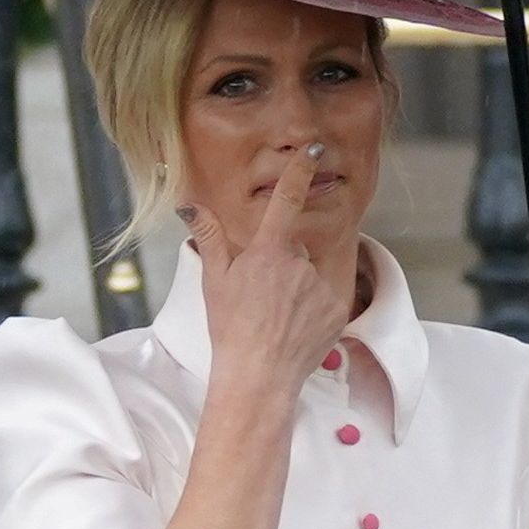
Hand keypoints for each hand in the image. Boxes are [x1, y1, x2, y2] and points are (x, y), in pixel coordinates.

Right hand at [180, 145, 349, 406]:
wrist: (257, 378)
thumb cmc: (230, 331)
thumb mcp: (214, 282)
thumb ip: (209, 238)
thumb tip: (190, 205)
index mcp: (269, 252)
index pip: (288, 199)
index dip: (301, 170)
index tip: (315, 150)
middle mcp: (299, 263)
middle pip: (296, 248)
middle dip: (283, 264)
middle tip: (264, 297)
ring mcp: (322, 286)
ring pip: (313, 271)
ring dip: (300, 285)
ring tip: (279, 316)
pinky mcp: (338, 308)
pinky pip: (329, 293)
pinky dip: (315, 304)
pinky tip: (296, 325)